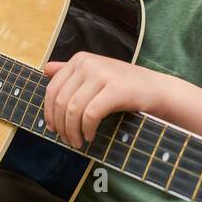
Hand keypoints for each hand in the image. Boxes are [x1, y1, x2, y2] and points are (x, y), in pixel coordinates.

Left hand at [42, 53, 169, 148]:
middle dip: (61, 126)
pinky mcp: (115, 89)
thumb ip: (71, 72)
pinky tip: (91, 136)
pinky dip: (87, 129)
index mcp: (80, 59)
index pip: (52, 89)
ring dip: (73, 131)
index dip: (48, 113)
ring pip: (73, 110)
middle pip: (61, 101)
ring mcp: (102, 74)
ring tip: (78, 142)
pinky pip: (90, 115)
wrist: (156, 89)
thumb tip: (46, 69)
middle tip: (68, 140)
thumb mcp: (95, 74)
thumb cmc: (124, 86)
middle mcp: (88, 63)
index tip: (53, 129)